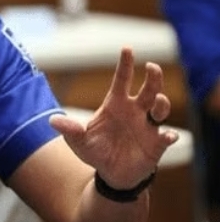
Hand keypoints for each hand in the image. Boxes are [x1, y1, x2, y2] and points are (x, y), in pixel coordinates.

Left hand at [49, 47, 178, 188]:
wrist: (111, 174)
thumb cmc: (95, 151)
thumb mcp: (79, 141)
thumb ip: (70, 129)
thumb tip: (52, 120)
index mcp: (115, 104)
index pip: (122, 80)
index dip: (125, 65)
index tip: (127, 48)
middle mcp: (135, 111)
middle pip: (148, 89)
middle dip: (153, 77)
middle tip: (151, 67)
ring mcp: (148, 126)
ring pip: (160, 108)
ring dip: (162, 103)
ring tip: (157, 101)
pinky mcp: (156, 144)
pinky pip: (167, 136)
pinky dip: (170, 135)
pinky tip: (168, 136)